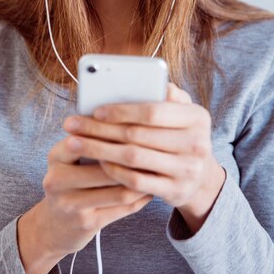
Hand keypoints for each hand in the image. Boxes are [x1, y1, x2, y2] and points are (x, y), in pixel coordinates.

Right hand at [17, 134, 151, 273]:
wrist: (55, 225)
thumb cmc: (73, 180)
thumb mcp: (72, 157)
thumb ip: (93, 137)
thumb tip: (130, 114)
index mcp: (56, 156)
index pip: (86, 138)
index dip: (114, 133)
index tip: (140, 127)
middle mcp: (57, 179)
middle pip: (106, 166)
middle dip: (135, 159)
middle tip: (158, 150)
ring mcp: (70, 204)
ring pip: (119, 189)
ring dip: (143, 180)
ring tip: (159, 169)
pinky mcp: (86, 223)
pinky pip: (122, 208)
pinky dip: (140, 198)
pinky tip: (151, 189)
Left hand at [63, 83, 224, 228]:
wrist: (200, 176)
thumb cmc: (181, 134)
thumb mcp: (182, 111)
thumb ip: (168, 95)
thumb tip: (155, 82)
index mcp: (197, 117)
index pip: (152, 111)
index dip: (121, 111)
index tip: (95, 111)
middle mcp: (197, 144)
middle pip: (137, 135)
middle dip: (100, 130)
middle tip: (73, 126)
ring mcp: (187, 170)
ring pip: (133, 158)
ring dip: (100, 150)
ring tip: (77, 143)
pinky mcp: (175, 191)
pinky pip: (136, 181)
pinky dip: (114, 171)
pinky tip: (99, 163)